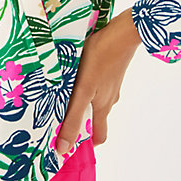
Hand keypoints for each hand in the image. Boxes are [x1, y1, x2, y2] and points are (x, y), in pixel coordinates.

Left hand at [54, 6, 141, 153]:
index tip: (68, 142)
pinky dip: (86, 83)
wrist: (122, 33)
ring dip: (80, 98)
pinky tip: (75, 71)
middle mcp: (109, 98)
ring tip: (61, 89)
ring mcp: (111, 83)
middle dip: (78, 118)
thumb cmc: (101, 59)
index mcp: (102, 107)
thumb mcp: (82, 90)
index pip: (99, 136)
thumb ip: (73, 118)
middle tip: (58, 112)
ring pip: (95, 98)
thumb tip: (63, 148)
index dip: (86, 143)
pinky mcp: (110, 69)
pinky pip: (97, 82)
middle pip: (94, 116)